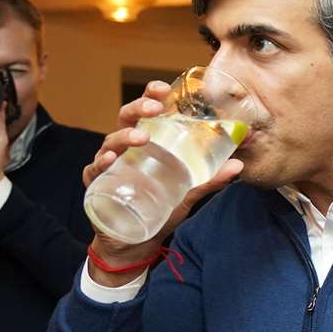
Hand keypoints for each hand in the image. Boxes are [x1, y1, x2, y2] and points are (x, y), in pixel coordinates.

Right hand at [83, 82, 241, 284]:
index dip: (151, 97)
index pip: (147, 113)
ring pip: (110, 142)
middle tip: (154, 108)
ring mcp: (110, 165)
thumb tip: (238, 164)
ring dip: (124, 136)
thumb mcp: (188, 193)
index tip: (163, 89)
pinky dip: (101, 163)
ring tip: (141, 137)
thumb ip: (209, 179)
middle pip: (126, 119)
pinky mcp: (97, 184)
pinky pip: (94, 170)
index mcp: (148, 143)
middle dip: (138, 108)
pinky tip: (110, 161)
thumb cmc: (161, 210)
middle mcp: (126, 149)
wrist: (136, 242)